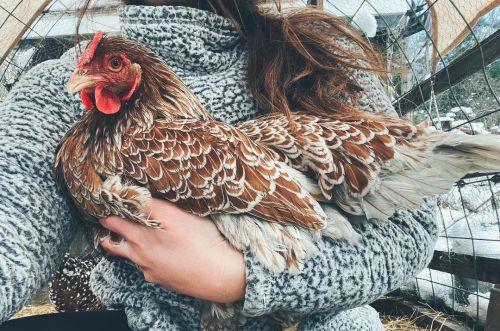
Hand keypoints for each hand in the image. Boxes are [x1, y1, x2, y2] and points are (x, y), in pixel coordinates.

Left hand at [98, 198, 245, 302]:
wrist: (220, 275)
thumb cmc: (201, 242)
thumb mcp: (176, 216)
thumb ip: (151, 206)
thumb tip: (132, 197)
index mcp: (140, 238)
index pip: (113, 223)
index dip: (107, 213)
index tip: (103, 207)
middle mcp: (141, 258)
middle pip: (115, 246)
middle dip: (109, 234)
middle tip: (106, 225)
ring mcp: (152, 272)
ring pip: (134, 258)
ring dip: (130, 247)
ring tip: (136, 238)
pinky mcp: (164, 281)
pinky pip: (150, 268)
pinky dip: (149, 260)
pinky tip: (163, 254)